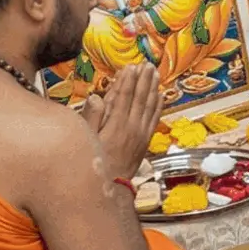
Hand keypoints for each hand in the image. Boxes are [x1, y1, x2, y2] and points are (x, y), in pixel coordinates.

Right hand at [85, 63, 161, 182]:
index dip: (128, 81)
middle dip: (143, 79)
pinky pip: (155, 117)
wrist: (112, 186)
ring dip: (153, 87)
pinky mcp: (146, 139)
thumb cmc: (95, 162)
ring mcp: (142, 133)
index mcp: (117, 124)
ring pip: (150, 105)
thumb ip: (92, 118)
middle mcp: (133, 126)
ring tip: (155, 73)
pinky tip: (161, 95)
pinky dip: (159, 104)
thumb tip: (96, 97)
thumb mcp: (87, 141)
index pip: (124, 97)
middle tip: (146, 64)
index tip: (131, 67)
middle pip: (140, 97)